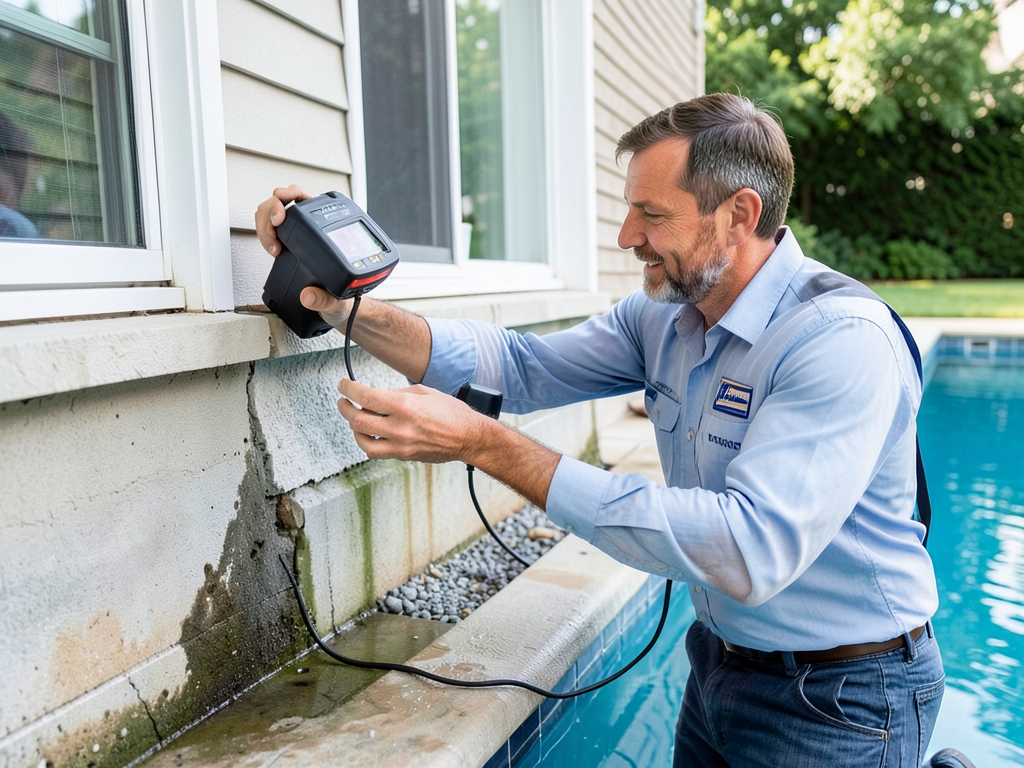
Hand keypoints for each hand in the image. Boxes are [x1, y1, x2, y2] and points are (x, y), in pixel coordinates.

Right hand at [255, 184, 352, 325]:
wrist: (337, 303)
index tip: (281, 215)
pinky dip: (263, 231)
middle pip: (284, 199)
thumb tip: (307, 296)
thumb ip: (324, 299)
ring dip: (265, 223)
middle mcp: (311, 224)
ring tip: (273, 245)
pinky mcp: (286, 238)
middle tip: (273, 231)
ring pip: (272, 209)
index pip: (305, 198)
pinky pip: (268, 223)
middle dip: (272, 212)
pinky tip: (271, 246)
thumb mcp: (337, 300)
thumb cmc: (342, 294)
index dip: (290, 196)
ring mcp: (297, 229)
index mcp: (327, 227)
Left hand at [337, 379, 483, 463]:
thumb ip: (397, 394)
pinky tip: (371, 433)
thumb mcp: (425, 392)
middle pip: (358, 420)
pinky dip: (368, 441)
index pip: (366, 397)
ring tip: (356, 418)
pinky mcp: (403, 456)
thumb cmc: (452, 414)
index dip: (349, 389)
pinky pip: (376, 452)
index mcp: (405, 407)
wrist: (468, 438)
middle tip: (344, 402)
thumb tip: (378, 395)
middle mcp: (400, 428)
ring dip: (354, 428)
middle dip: (345, 408)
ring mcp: (400, 445)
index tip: (344, 386)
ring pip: (363, 441)